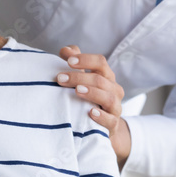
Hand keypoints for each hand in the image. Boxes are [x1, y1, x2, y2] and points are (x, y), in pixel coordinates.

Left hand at [57, 45, 130, 168]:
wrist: (104, 126)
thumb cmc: (89, 99)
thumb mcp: (83, 79)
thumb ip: (74, 63)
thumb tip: (65, 50)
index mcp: (106, 77)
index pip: (100, 62)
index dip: (85, 59)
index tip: (68, 61)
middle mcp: (114, 90)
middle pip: (100, 79)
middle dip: (79, 77)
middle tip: (60, 78)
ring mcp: (115, 108)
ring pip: (109, 98)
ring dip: (92, 93)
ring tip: (77, 91)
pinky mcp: (113, 125)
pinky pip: (111, 120)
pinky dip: (102, 116)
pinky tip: (90, 113)